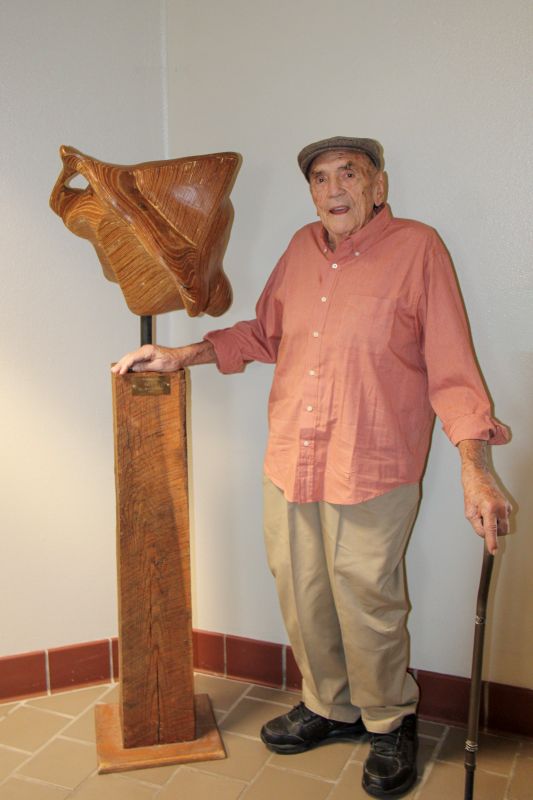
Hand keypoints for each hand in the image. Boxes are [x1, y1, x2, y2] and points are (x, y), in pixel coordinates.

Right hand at [111, 344, 182, 374]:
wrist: (179, 357)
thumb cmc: (172, 361)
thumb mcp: (159, 366)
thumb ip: (145, 367)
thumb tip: (133, 368)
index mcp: (148, 351)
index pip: (133, 358)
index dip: (125, 365)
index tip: (121, 372)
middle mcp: (145, 350)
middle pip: (129, 356)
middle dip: (121, 364)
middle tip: (113, 371)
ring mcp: (145, 352)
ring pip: (131, 357)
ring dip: (123, 363)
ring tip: (115, 370)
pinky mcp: (147, 355)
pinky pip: (135, 359)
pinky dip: (129, 363)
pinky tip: (125, 367)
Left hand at [458, 439, 510, 553]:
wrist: (478, 476)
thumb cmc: (472, 491)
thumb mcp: (469, 511)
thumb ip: (477, 526)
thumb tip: (484, 535)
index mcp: (489, 508)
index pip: (491, 530)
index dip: (492, 542)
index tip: (493, 551)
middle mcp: (501, 507)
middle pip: (500, 531)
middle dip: (492, 531)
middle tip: (481, 519)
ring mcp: (506, 507)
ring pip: (503, 526)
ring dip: (494, 524)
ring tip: (484, 512)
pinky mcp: (508, 506)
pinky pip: (503, 519)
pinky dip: (497, 519)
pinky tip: (489, 509)